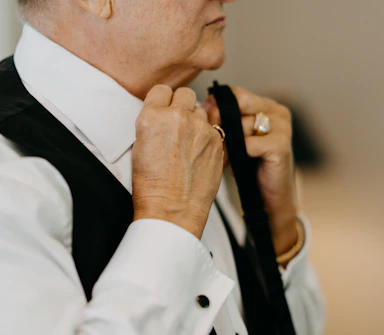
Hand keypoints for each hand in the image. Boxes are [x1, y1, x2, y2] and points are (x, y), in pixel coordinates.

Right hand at [132, 85, 224, 238]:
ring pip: (201, 110)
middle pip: (185, 94)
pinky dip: (208, 136)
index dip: (163, 100)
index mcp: (152, 116)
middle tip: (179, 123)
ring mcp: (200, 128)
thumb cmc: (152, 184)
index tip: (165, 108)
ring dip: (196, 120)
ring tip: (189, 142)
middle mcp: (177, 117)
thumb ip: (154, 122)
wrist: (172, 208)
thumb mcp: (140, 145)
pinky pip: (213, 128)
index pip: (162, 89)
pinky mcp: (217, 140)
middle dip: (182, 105)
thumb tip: (163, 113)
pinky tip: (200, 153)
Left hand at [202, 88, 298, 255]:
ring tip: (225, 158)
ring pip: (242, 124)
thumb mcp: (236, 138)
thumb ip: (225, 119)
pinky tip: (235, 165)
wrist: (268, 201)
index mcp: (268, 106)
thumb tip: (202, 106)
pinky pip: (248, 143)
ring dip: (228, 142)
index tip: (204, 119)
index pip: (238, 93)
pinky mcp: (281, 146)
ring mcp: (282, 128)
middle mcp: (278, 112)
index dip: (218, 105)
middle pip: (240, 103)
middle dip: (222, 121)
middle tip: (213, 138)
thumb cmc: (249, 168)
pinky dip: (237, 155)